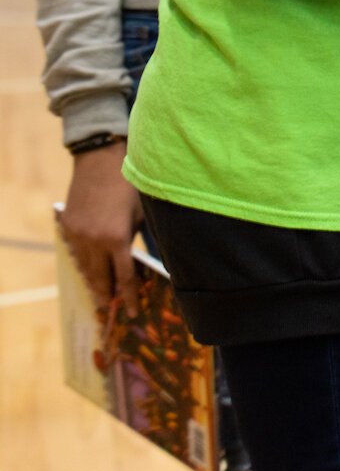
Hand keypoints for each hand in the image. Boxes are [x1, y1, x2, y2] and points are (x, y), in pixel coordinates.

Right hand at [59, 141, 142, 311]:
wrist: (101, 160)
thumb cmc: (130, 184)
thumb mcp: (140, 214)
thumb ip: (135, 240)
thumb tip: (135, 262)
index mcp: (117, 239)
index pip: (124, 278)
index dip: (128, 297)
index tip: (130, 311)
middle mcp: (94, 241)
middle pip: (100, 278)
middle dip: (106, 294)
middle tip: (110, 308)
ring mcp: (77, 234)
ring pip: (84, 267)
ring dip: (93, 280)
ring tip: (101, 293)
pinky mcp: (67, 225)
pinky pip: (75, 251)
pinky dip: (83, 262)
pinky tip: (90, 268)